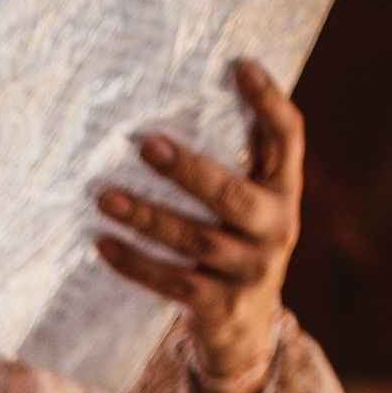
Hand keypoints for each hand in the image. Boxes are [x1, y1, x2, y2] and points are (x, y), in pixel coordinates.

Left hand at [93, 59, 303, 392]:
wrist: (245, 326)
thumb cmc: (235, 238)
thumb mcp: (249, 199)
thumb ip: (234, 156)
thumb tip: (176, 94)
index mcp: (284, 188)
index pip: (287, 137)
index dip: (268, 102)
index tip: (240, 66)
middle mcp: (277, 227)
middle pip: (232, 196)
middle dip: (188, 170)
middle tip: (144, 144)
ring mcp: (251, 270)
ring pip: (195, 241)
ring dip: (146, 218)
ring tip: (103, 197)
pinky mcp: (220, 306)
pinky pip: (172, 282)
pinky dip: (136, 264)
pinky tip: (103, 244)